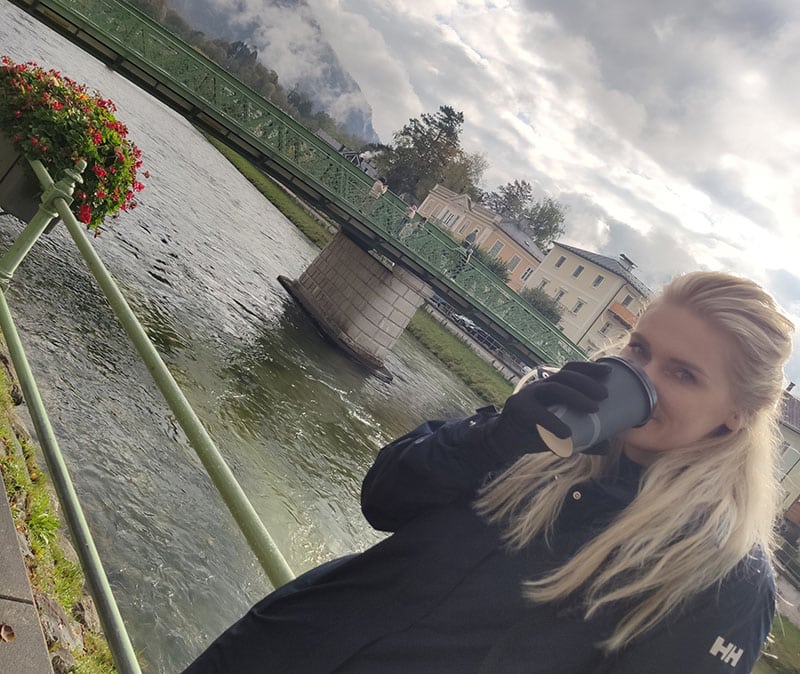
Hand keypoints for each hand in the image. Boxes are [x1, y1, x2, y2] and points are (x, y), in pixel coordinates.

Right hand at [487, 361, 610, 455]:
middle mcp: (541, 385)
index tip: (608, 372)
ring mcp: (529, 394)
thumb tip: (608, 447)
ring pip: (554, 388)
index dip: (589, 368)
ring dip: (575, 396)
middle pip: (565, 376)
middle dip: (586, 382)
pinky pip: (538, 413)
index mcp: (552, 386)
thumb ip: (583, 437)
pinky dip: (553, 423)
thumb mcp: (562, 432)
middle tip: (604, 395)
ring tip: (593, 408)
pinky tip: (566, 434)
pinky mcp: (519, 408)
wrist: (506, 440)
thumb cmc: (536, 431)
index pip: (570, 370)